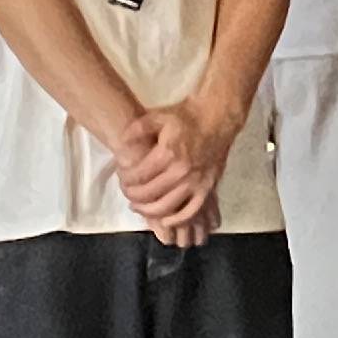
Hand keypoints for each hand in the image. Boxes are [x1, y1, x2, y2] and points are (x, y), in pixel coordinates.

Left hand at [114, 96, 229, 229]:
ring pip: (167, 207)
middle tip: (127, 193)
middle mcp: (181, 172)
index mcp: (168, 153)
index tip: (121, 178)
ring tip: (139, 206)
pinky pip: (191, 212)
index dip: (126, 180)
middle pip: (150, 194)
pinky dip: (176, 220)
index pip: (139, 176)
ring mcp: (196, 183)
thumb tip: (121, 144)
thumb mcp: (157, 116)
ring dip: (148, 211)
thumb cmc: (186, 116)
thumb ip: (137, 130)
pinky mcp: (207, 189)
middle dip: (133, 196)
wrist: (217, 117)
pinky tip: (165, 220)